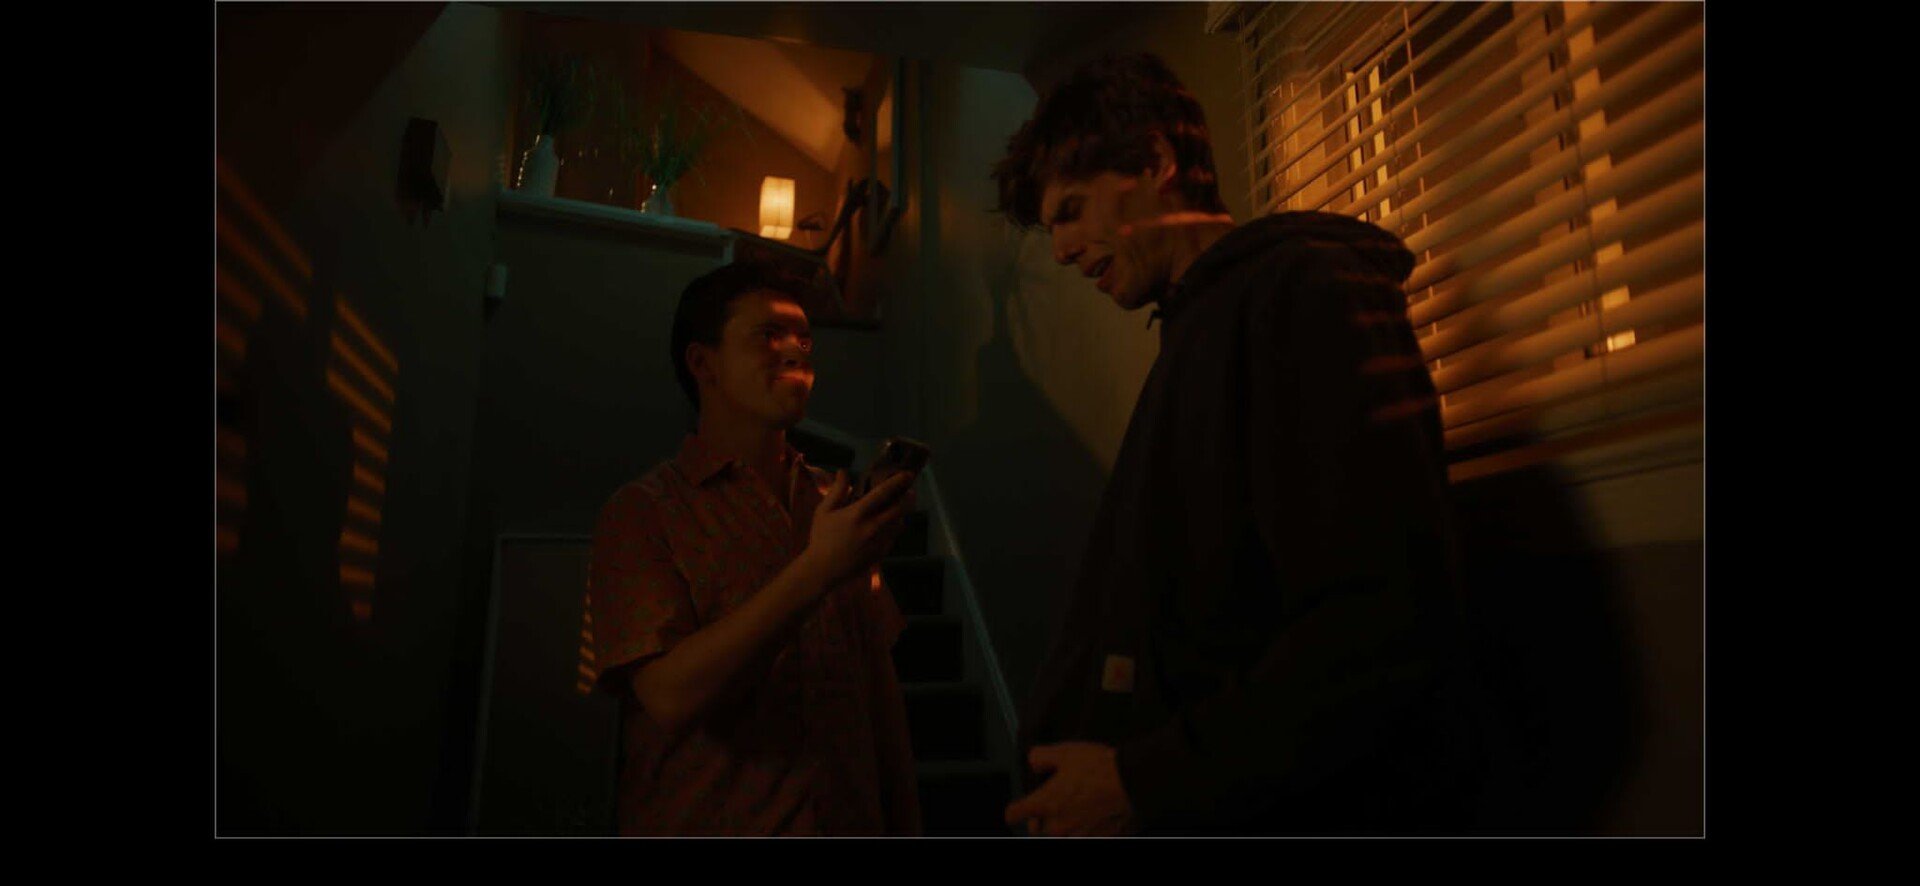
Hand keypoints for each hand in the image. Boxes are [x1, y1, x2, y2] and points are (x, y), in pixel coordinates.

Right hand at [804, 470, 914, 586]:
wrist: (823, 569)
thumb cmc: (821, 537)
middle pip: (899, 509)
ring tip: (900, 507)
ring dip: (902, 514)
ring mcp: (878, 542)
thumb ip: (837, 490)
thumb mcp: (824, 511)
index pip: (882, 493)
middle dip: (908, 498)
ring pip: (899, 523)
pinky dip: (894, 529)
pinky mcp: (881, 553)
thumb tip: (844, 471)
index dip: (897, 482)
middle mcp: (872, 527)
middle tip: (910, 491)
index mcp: (857, 514)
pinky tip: (888, 525)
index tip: (908, 473)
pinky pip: (894, 537)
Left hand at [1003, 742, 1136, 836]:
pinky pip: (1083, 834)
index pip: (1013, 814)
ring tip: (1079, 804)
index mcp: (1044, 804)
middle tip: (1056, 800)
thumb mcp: (1064, 752)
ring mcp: (1077, 835)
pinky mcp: (1097, 838)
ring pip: (1060, 833)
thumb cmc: (1100, 769)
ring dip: (1064, 823)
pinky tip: (1094, 811)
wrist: (1131, 781)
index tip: (1018, 806)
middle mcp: (1057, 825)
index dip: (1015, 808)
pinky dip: (1085, 826)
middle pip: (1036, 829)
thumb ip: (1039, 757)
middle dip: (1042, 817)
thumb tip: (1034, 761)